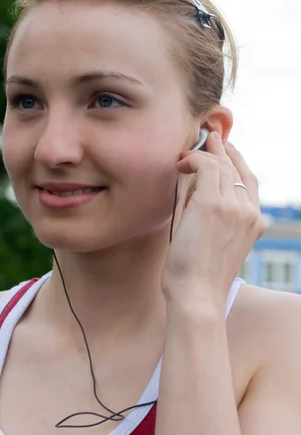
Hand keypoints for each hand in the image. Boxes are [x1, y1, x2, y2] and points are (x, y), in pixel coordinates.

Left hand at [162, 132, 264, 303]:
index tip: (223, 151)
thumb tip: (195, 190)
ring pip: (220, 165)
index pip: (249, 182)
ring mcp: (233, 206)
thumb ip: (214, 219)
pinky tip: (180, 165)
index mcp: (254, 223)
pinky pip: (204, 166)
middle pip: (236, 168)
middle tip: (208, 138)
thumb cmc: (198, 276)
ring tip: (186, 154)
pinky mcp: (212, 204)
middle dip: (221, 150)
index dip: (236, 162)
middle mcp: (249, 211)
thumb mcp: (215, 244)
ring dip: (203, 154)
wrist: (197, 295)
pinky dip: (192, 160)